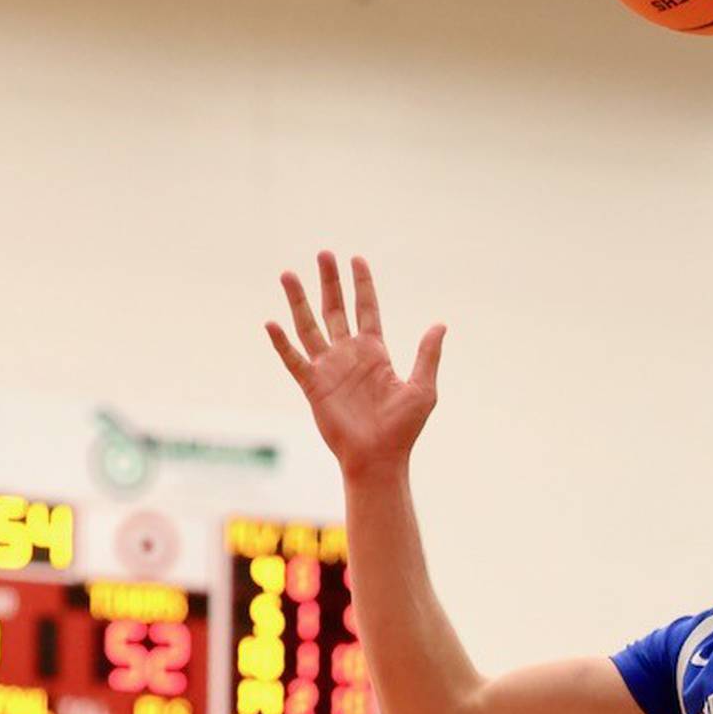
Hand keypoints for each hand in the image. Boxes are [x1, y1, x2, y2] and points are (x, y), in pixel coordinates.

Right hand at [268, 252, 444, 479]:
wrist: (379, 459)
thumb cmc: (402, 430)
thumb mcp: (422, 388)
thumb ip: (428, 355)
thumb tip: (441, 324)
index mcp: (375, 353)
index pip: (367, 309)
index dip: (362, 284)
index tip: (356, 259)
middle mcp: (349, 356)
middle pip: (335, 309)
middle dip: (330, 282)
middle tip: (323, 253)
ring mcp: (329, 369)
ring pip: (309, 326)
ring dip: (299, 301)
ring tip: (288, 274)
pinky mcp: (313, 386)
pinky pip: (294, 359)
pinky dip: (281, 342)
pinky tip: (272, 322)